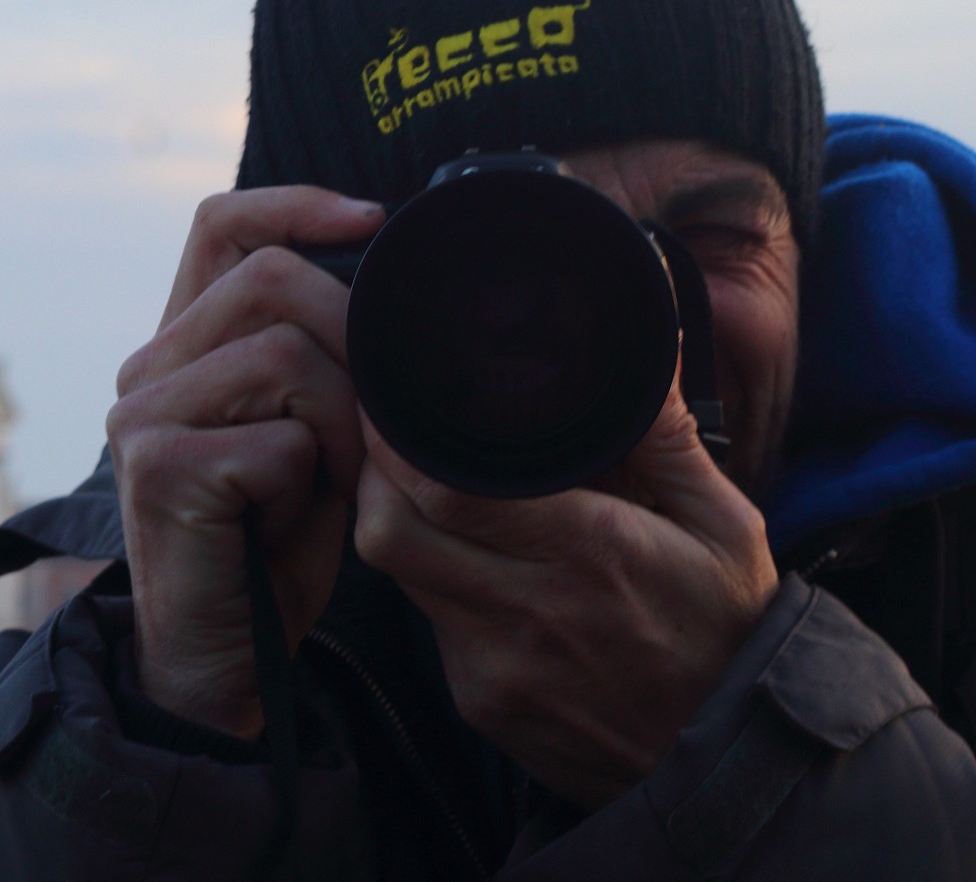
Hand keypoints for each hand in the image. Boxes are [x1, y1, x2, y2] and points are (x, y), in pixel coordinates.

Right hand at [110, 187, 387, 736]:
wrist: (224, 661)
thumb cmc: (276, 545)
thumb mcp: (310, 430)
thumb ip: (326, 359)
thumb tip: (392, 288)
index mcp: (181, 345)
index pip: (221, 225)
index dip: (295, 204)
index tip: (373, 218)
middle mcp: (148, 367)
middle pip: (271, 279)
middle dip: (353, 337)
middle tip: (373, 418)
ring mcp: (143, 414)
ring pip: (285, 353)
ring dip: (340, 421)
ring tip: (329, 479)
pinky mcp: (159, 466)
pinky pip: (279, 435)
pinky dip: (314, 477)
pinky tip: (295, 517)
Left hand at [355, 374, 779, 807]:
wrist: (737, 765)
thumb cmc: (730, 631)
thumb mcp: (726, 528)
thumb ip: (669, 437)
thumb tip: (651, 343)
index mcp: (587, 554)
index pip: (446, 490)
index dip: (398, 440)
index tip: (392, 396)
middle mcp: (526, 613)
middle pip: (391, 531)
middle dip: (373, 474)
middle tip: (388, 434)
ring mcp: (495, 666)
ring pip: (398, 575)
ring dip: (396, 522)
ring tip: (417, 483)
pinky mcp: (480, 703)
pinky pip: (426, 625)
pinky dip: (428, 582)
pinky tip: (457, 556)